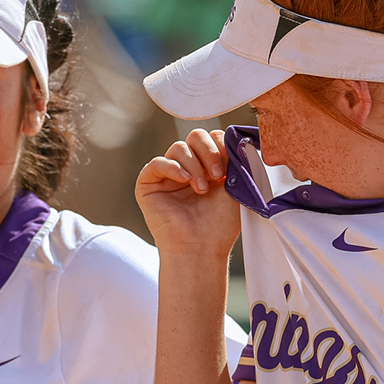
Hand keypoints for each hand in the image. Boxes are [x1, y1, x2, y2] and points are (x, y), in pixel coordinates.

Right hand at [135, 130, 241, 258]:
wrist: (201, 247)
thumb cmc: (220, 224)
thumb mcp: (235, 184)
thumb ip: (235, 159)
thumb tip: (234, 137)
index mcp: (208, 166)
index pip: (212, 137)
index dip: (221, 146)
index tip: (230, 167)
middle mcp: (187, 168)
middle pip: (195, 137)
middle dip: (209, 151)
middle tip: (217, 175)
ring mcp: (167, 176)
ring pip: (178, 147)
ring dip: (194, 165)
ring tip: (201, 188)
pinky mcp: (148, 185)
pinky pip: (157, 163)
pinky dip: (172, 168)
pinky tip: (184, 181)